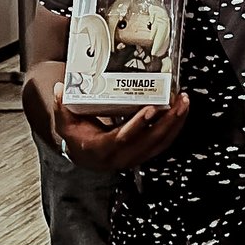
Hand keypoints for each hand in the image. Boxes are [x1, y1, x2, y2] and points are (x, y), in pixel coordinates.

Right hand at [55, 84, 190, 171]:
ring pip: (159, 143)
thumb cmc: (77, 135)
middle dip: (167, 121)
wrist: (84, 155)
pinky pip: (162, 143)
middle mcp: (121, 157)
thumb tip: (60, 87)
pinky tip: (181, 112)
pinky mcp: (143, 154)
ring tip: (184, 102)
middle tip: (177, 101)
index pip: (122, 138)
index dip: (138, 125)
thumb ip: (62, 105)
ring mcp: (134, 157)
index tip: (152, 108)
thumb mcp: (65, 122)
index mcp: (101, 149)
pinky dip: (174, 128)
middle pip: (149, 141)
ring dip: (175, 123)